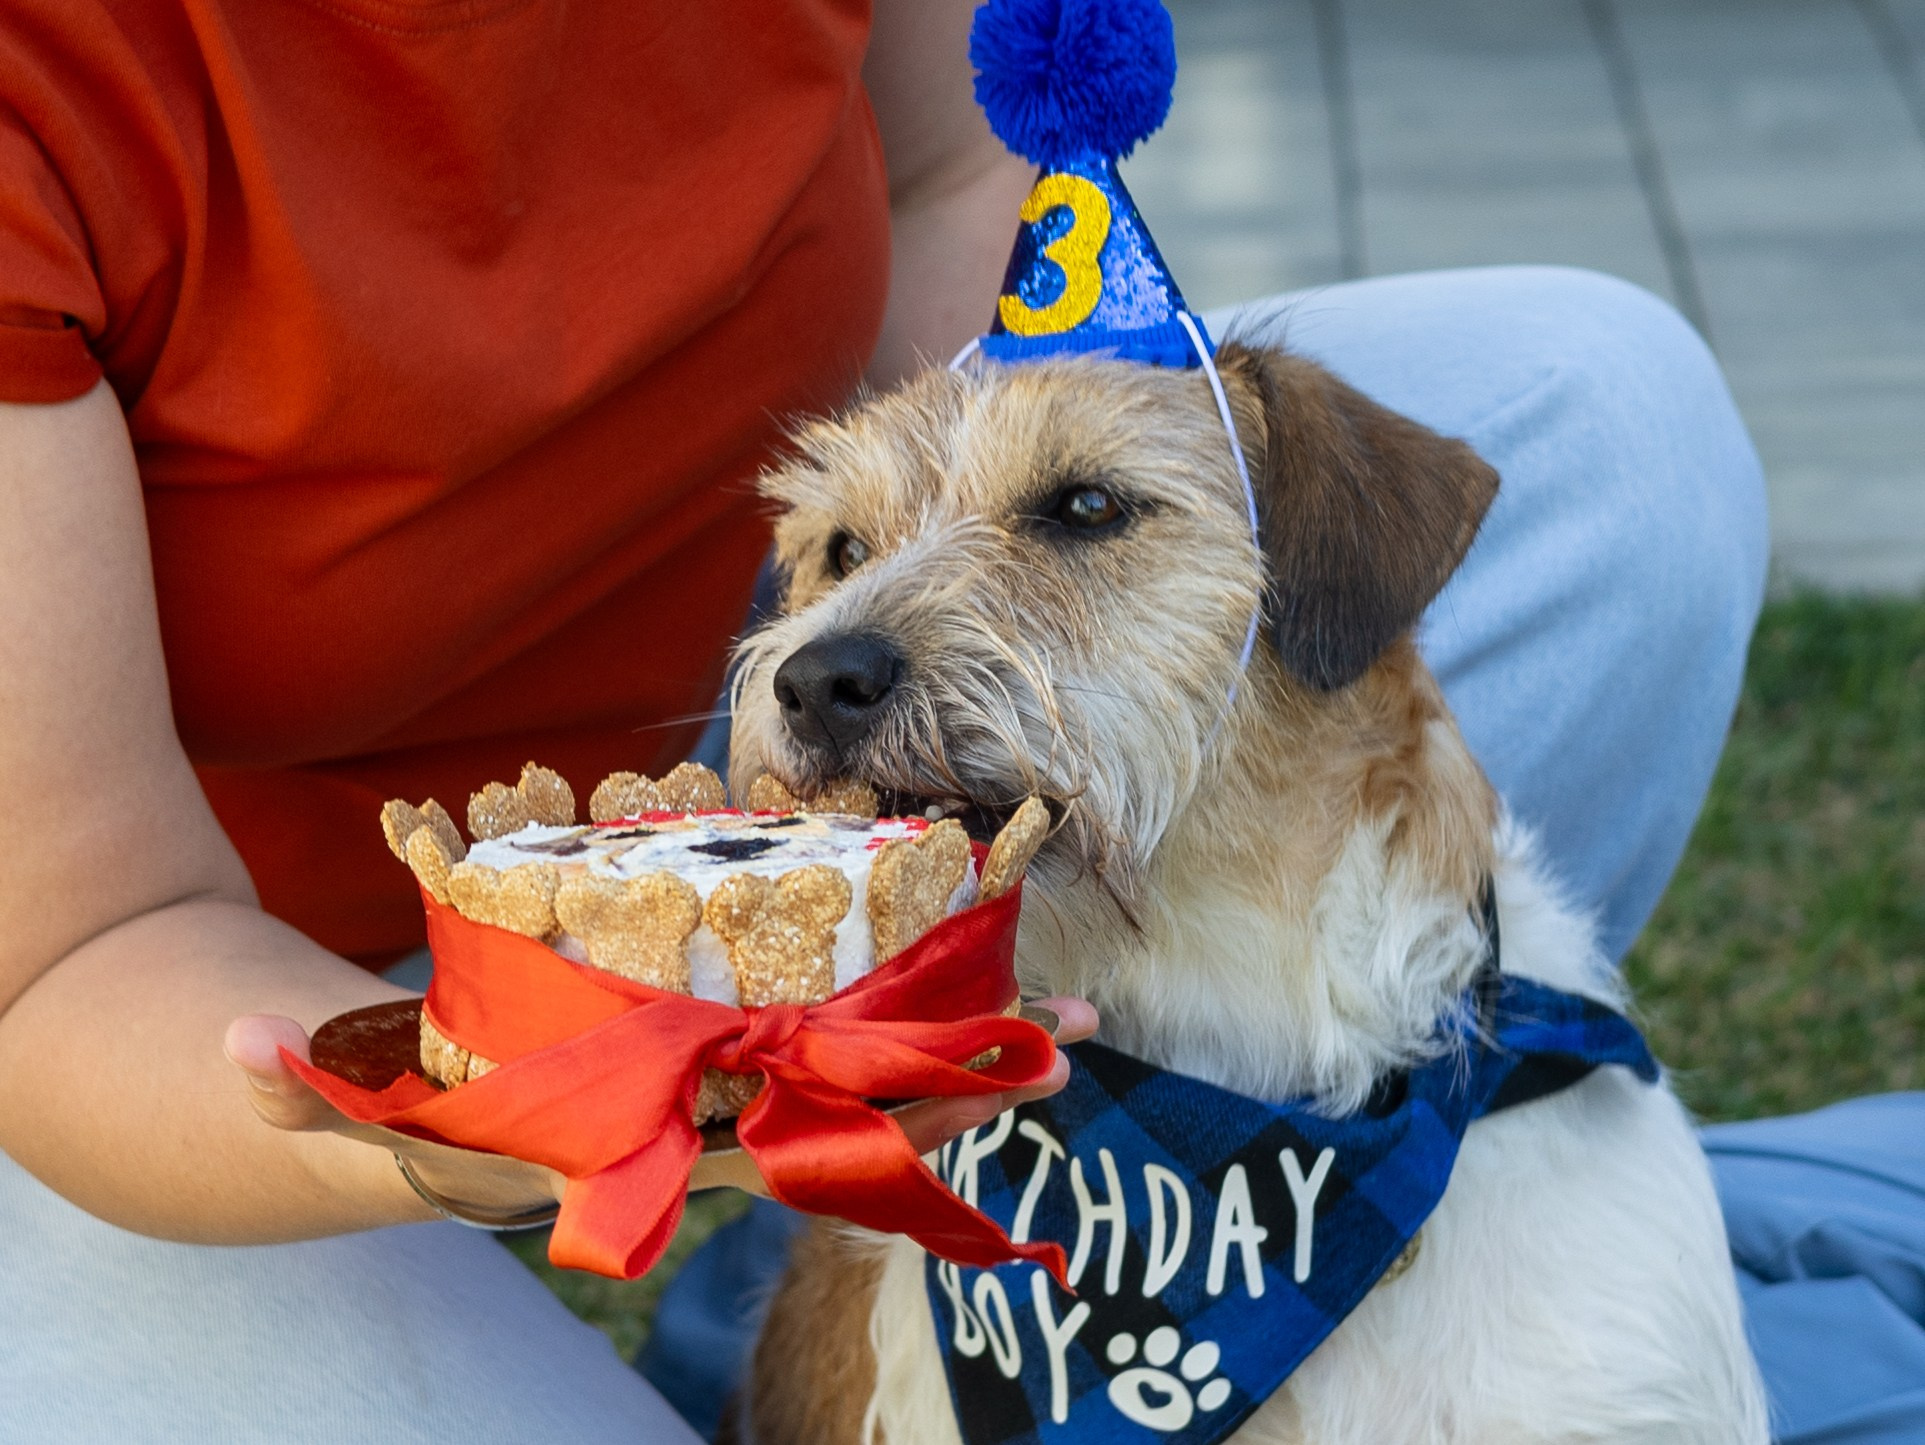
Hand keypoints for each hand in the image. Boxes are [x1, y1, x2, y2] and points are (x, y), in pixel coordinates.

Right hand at [226, 995, 1098, 1211]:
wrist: (398, 1129)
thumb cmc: (395, 1118)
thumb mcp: (345, 1103)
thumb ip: (298, 1078)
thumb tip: (233, 1047)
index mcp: (630, 1143)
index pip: (766, 1139)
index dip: (867, 1122)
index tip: (972, 1094)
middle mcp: (683, 1124)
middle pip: (843, 1110)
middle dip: (956, 1081)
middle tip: (1074, 1040)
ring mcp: (702, 1089)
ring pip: (849, 1070)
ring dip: (950, 1040)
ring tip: (1058, 1007)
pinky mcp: (701, 1046)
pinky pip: (814, 1029)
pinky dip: (888, 1003)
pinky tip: (954, 970)